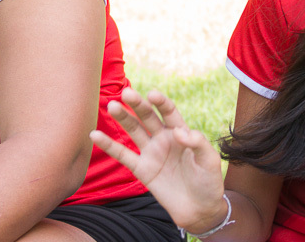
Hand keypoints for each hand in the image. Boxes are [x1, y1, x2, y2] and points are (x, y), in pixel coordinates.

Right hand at [89, 88, 228, 232]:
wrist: (200, 211)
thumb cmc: (209, 183)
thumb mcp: (209, 161)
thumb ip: (197, 143)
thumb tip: (178, 131)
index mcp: (181, 132)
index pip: (168, 111)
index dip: (161, 102)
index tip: (152, 95)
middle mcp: (163, 138)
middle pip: (147, 116)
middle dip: (137, 104)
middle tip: (125, 93)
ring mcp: (151, 153)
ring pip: (133, 131)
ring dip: (122, 118)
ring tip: (112, 106)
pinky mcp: (141, 169)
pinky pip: (122, 155)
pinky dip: (108, 145)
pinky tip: (95, 135)